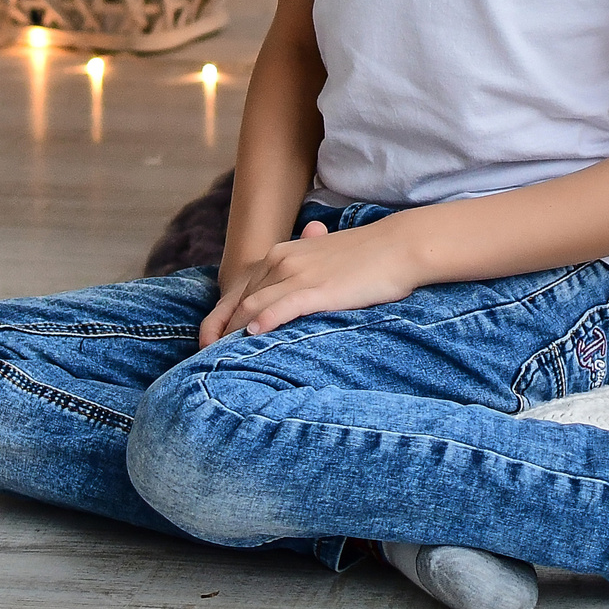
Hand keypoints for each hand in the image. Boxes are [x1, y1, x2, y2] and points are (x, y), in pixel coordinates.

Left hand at [198, 218, 421, 345]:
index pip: (238, 290)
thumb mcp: (324, 260)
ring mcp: (299, 274)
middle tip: (210, 361)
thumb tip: (288, 298)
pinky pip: (283, 306)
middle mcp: (282, 261)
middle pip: (240, 302)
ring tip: (222, 359)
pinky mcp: (319, 289)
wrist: (399, 247)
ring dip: (235, 333)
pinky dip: (265, 320)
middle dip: (222, 332)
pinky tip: (253, 336)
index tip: (211, 346)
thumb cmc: (366, 258)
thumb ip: (300, 273)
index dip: (220, 320)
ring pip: (254, 306)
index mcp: (281, 254)